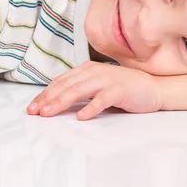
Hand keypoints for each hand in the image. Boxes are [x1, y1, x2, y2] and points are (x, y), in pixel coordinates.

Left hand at [27, 61, 162, 119]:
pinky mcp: (119, 91)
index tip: (32, 107)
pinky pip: (102, 100)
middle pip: (66, 86)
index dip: (45, 94)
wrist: (153, 88)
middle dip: (47, 99)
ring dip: (61, 102)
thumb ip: (81, 90)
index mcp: (87, 70)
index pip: (61, 82)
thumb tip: (56, 103)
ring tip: (48, 113)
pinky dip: (91, 108)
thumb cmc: (124, 90)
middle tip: (34, 112)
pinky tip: (81, 117)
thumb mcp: (98, 86)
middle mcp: (94, 72)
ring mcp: (107, 80)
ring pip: (78, 91)